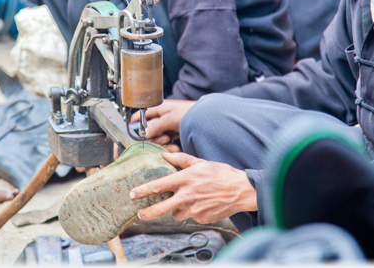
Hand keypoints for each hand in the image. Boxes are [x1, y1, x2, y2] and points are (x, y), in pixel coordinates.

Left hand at [129, 153, 256, 223]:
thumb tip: (165, 155)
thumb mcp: (200, 162)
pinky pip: (190, 216)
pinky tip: (201, 203)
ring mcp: (194, 209)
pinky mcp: (201, 218)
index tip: (133, 194)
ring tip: (188, 200)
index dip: (143, 191)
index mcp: (185, 180)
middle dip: (147, 213)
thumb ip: (181, 159)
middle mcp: (187, 196)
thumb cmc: (221, 174)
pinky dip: (192, 211)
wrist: (240, 190)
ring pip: (176, 213)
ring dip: (177, 209)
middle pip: (160, 209)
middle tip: (140, 214)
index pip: (158, 186)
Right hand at [130, 100, 196, 146]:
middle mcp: (161, 119)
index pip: (140, 117)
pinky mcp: (174, 137)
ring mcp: (168, 128)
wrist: (209, 120)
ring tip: (170, 140)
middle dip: (154, 137)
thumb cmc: (191, 113)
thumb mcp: (171, 118)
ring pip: (157, 140)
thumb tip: (142, 133)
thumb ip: (155, 125)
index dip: (136, 126)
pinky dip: (170, 147)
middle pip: (148, 132)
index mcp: (158, 109)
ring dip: (163, 143)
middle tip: (163, 137)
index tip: (135, 136)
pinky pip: (166, 145)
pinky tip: (176, 146)